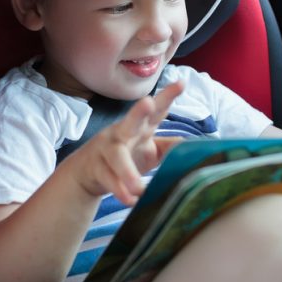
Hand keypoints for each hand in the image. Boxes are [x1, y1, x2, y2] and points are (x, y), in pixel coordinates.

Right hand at [68, 81, 184, 205]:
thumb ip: (170, 147)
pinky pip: (108, 179)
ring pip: (117, 157)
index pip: (157, 110)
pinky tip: (129, 199)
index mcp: (140, 127)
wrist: (87, 173)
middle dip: (139, 111)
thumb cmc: (125, 156)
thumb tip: (194, 147)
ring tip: (138, 188)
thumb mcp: (149, 150)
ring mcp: (106, 149)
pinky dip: (119, 190)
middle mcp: (122, 133)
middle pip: (130, 120)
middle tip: (148, 103)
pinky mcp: (95, 167)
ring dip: (128, 172)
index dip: (168, 96)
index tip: (182, 82)